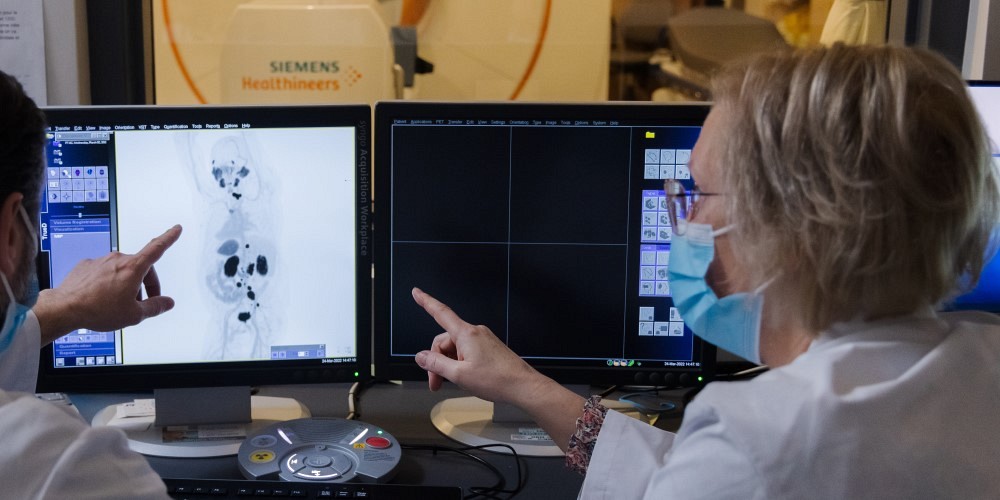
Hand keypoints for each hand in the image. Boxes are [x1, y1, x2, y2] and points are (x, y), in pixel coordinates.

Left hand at [34, 225, 181, 343]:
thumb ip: (155, 307)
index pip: (156, 248)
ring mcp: (100, 261)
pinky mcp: (86, 266)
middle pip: (140, 267)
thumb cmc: (99, 310)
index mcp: (133, 268)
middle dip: (146, 283)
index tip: (176, 229)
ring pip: (121, 270)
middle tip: (144, 302)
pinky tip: (101, 297)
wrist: (65, 308)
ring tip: (119, 304)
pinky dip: (108, 282)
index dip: (169, 238)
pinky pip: (103, 272)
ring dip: (126, 284)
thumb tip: (168, 302)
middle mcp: (117, 259)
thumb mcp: (134, 314)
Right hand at [412, 287, 585, 449]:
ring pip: (456, 349)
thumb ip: (436, 364)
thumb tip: (421, 356)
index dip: (426, 302)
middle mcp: (475, 333)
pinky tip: (466, 378)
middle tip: (436, 383)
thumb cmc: (497, 380)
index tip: (417, 293)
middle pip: (445, 341)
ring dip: (449, 365)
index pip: (441, 313)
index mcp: (466, 334)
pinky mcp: (489, 348)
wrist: (522, 386)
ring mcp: (483, 340)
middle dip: (437, 361)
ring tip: (454, 383)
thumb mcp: (459, 375)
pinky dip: (461, 364)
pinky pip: (467, 352)